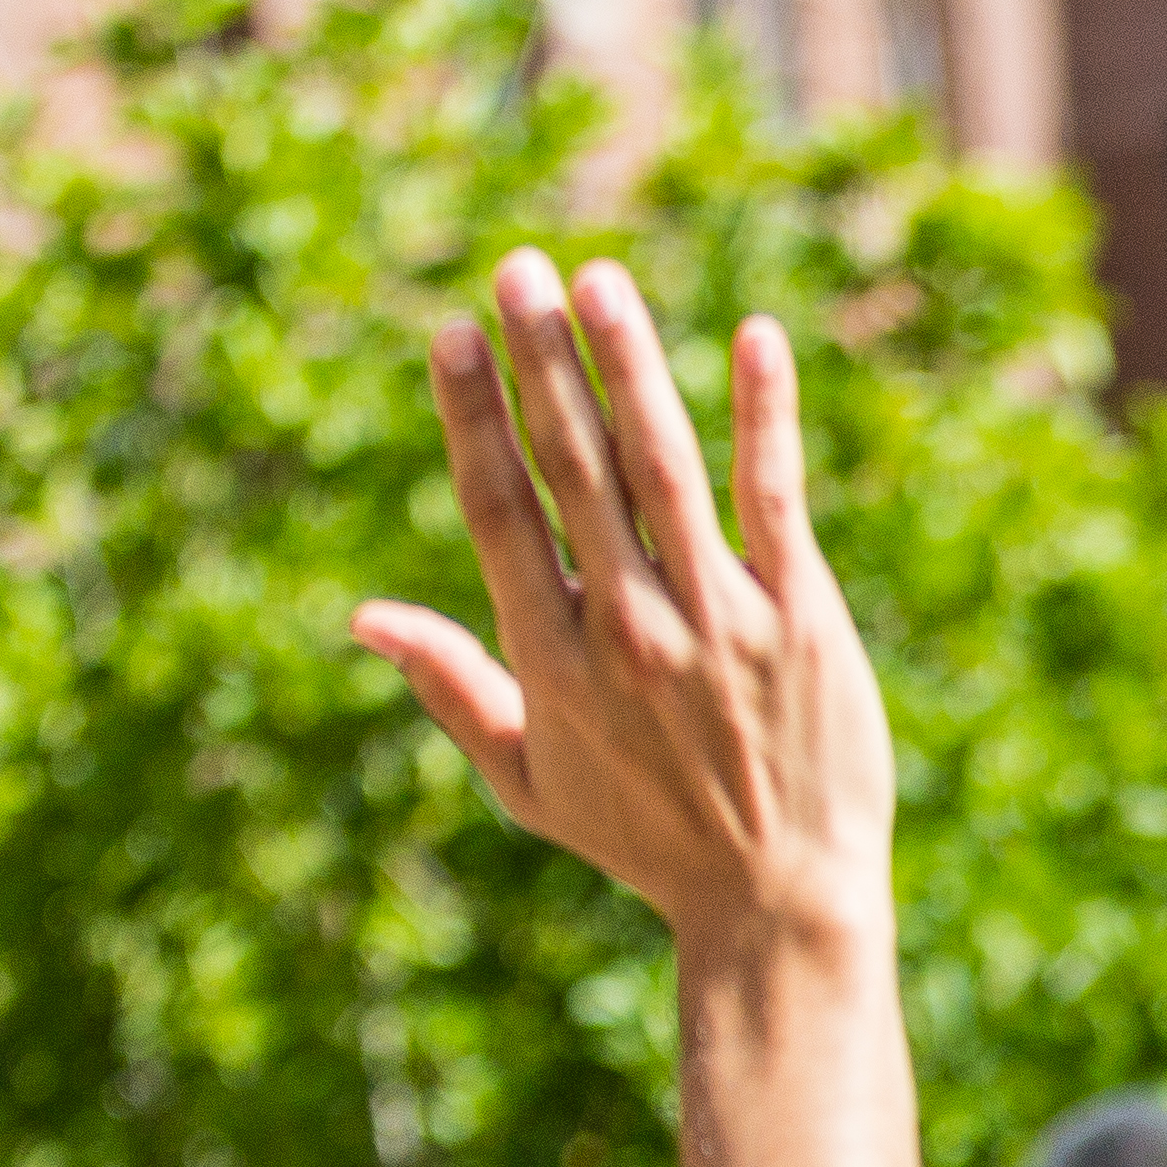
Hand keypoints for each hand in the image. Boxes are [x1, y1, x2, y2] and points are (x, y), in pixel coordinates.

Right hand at [351, 250, 894, 958]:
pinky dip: (765, 415)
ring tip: (599, 281)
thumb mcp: (529, 780)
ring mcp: (718, 618)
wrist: (780, 898)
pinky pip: (775, 499)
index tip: (452, 335)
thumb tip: (366, 617)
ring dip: (630, 365)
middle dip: (540, 360)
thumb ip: (452, 686)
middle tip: (517, 268)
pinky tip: (757, 337)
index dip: (472, 416)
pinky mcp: (801, 618)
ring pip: (664, 466)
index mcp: (551, 656)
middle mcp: (628, 626)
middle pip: (573, 467)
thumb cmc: (648, 840)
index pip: (499, 509)